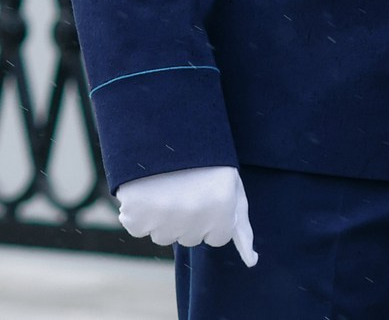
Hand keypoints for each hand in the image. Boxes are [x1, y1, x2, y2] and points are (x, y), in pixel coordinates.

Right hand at [116, 165, 256, 265]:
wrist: (165, 126)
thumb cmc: (204, 160)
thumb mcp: (231, 186)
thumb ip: (241, 225)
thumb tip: (252, 261)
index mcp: (222, 210)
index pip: (217, 237)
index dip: (211, 216)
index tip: (207, 195)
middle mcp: (195, 219)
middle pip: (188, 238)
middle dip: (187, 218)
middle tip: (184, 187)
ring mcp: (164, 220)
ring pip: (162, 236)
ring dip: (162, 217)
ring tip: (165, 186)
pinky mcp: (136, 216)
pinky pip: (137, 227)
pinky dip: (137, 212)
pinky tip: (146, 189)